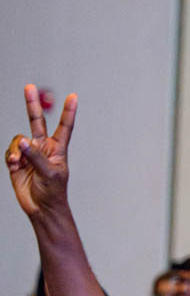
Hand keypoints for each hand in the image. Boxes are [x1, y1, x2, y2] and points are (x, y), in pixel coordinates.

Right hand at [5, 85, 76, 216]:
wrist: (41, 208)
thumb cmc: (53, 191)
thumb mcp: (49, 173)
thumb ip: (35, 156)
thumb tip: (22, 141)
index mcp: (58, 149)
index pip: (64, 127)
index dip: (68, 112)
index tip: (73, 96)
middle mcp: (43, 147)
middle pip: (37, 122)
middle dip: (32, 105)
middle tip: (29, 87)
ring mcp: (29, 153)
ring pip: (18, 140)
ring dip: (16, 150)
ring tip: (18, 162)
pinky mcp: (16, 161)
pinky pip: (10, 152)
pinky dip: (10, 157)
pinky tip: (14, 166)